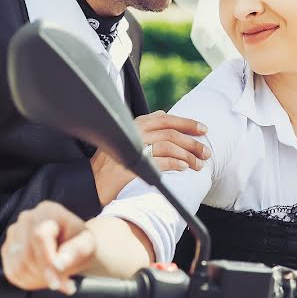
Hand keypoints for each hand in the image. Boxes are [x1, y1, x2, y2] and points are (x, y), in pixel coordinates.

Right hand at [1, 201, 94, 292]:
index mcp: (47, 211)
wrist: (71, 244)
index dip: (47, 260)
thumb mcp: (87, 244)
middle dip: (46, 275)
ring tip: (58, 279)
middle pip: (27, 255)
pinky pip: (13, 273)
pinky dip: (30, 282)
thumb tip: (59, 264)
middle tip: (67, 285)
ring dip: (40, 280)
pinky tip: (45, 278)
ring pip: (18, 267)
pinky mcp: (7, 249)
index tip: (56, 282)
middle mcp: (26, 219)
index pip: (39, 236)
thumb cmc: (80, 242)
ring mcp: (13, 233)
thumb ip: (76, 251)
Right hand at [90, 110, 210, 205]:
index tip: (203, 130)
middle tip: (207, 152)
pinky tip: (183, 169)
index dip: (187, 123)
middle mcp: (132, 133)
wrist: (90, 184)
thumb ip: (144, 127)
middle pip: (170, 131)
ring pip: (168, 146)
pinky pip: (159, 162)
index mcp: (133, 125)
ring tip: (198, 165)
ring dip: (187, 156)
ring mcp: (130, 149)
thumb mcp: (126, 139)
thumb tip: (164, 113)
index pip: (165, 118)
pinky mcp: (129, 167)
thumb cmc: (109, 165)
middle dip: (192, 142)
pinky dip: (174, 164)